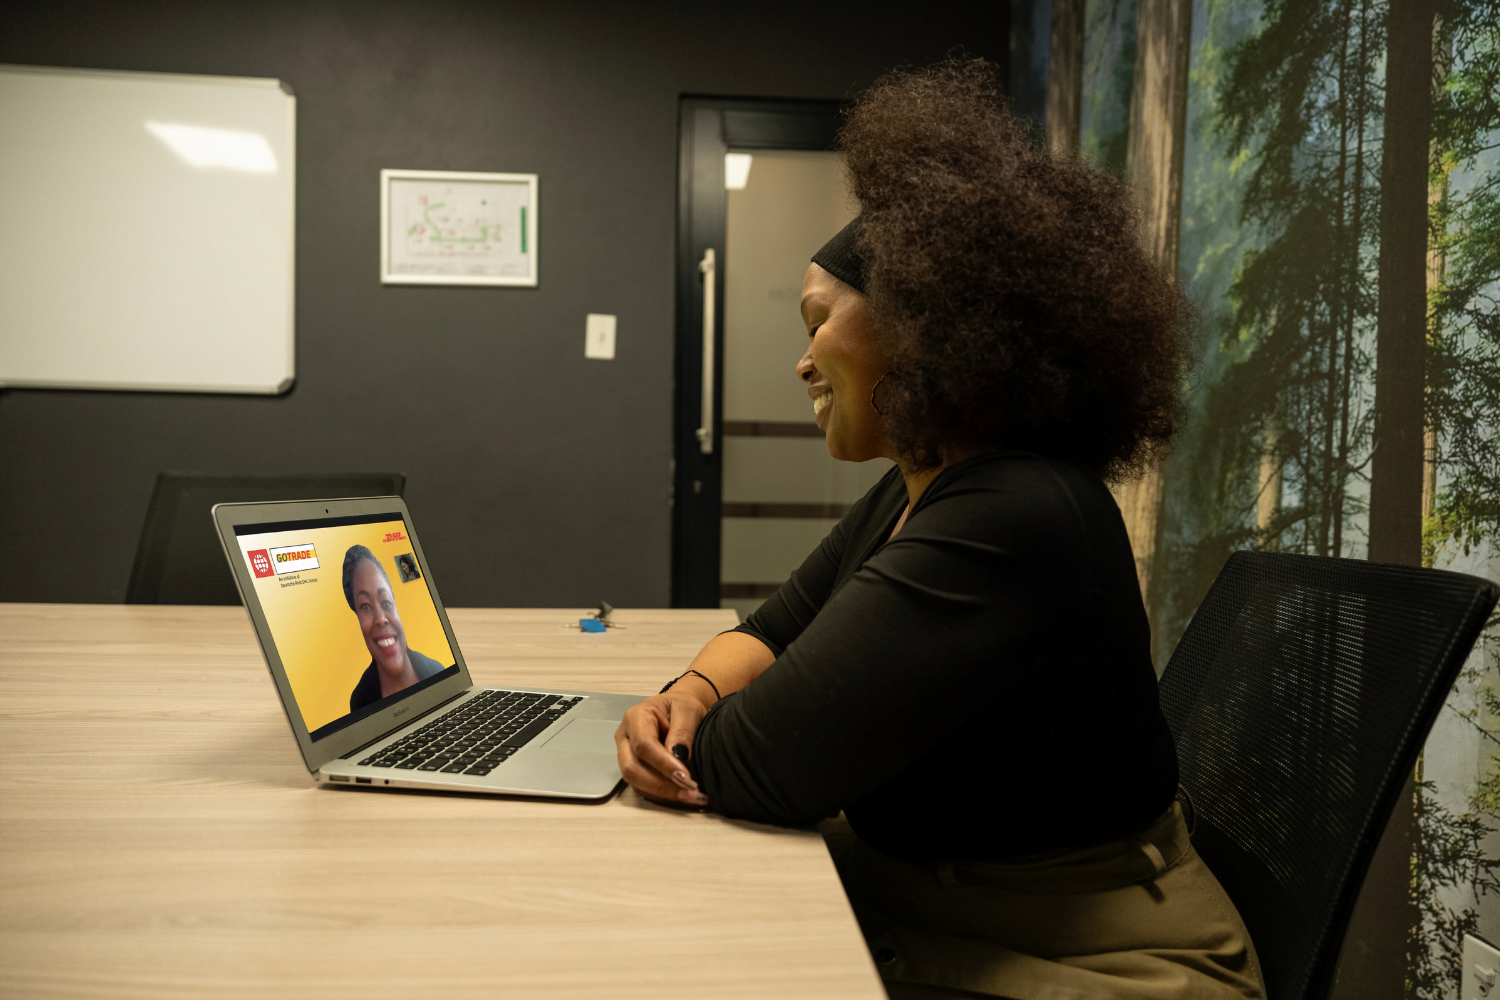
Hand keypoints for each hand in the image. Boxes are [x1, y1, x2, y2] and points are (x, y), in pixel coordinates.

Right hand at [616, 692, 709, 807]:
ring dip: (663, 793)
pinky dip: (662, 794)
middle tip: (690, 792)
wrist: (677, 709)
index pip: (643, 745)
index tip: (685, 777)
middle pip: (632, 768)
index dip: (663, 764)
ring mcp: (626, 754)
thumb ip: (683, 731)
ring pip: (635, 781)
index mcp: (635, 717)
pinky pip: (642, 786)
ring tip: (691, 796)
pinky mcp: (634, 768)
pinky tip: (683, 794)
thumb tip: (679, 756)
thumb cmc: (680, 706)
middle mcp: (625, 737)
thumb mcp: (688, 709)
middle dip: (661, 785)